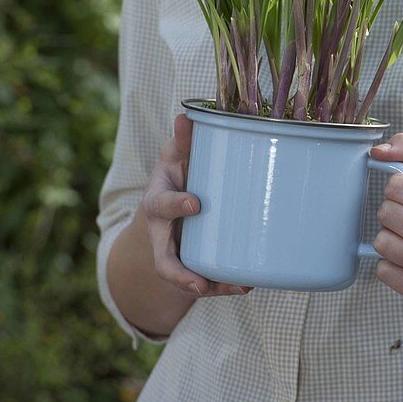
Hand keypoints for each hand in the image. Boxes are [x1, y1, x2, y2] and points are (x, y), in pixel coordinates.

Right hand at [141, 112, 253, 298]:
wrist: (167, 201)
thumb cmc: (176, 172)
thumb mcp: (174, 155)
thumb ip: (182, 140)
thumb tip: (185, 115)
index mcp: (157, 201)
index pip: (160, 205)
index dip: (175, 205)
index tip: (195, 204)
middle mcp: (162, 232)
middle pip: (163, 257)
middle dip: (179, 271)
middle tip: (198, 283)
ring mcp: (175, 249)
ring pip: (184, 274)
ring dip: (208, 285)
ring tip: (237, 287)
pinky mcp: (192, 260)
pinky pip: (205, 277)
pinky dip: (222, 284)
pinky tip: (246, 283)